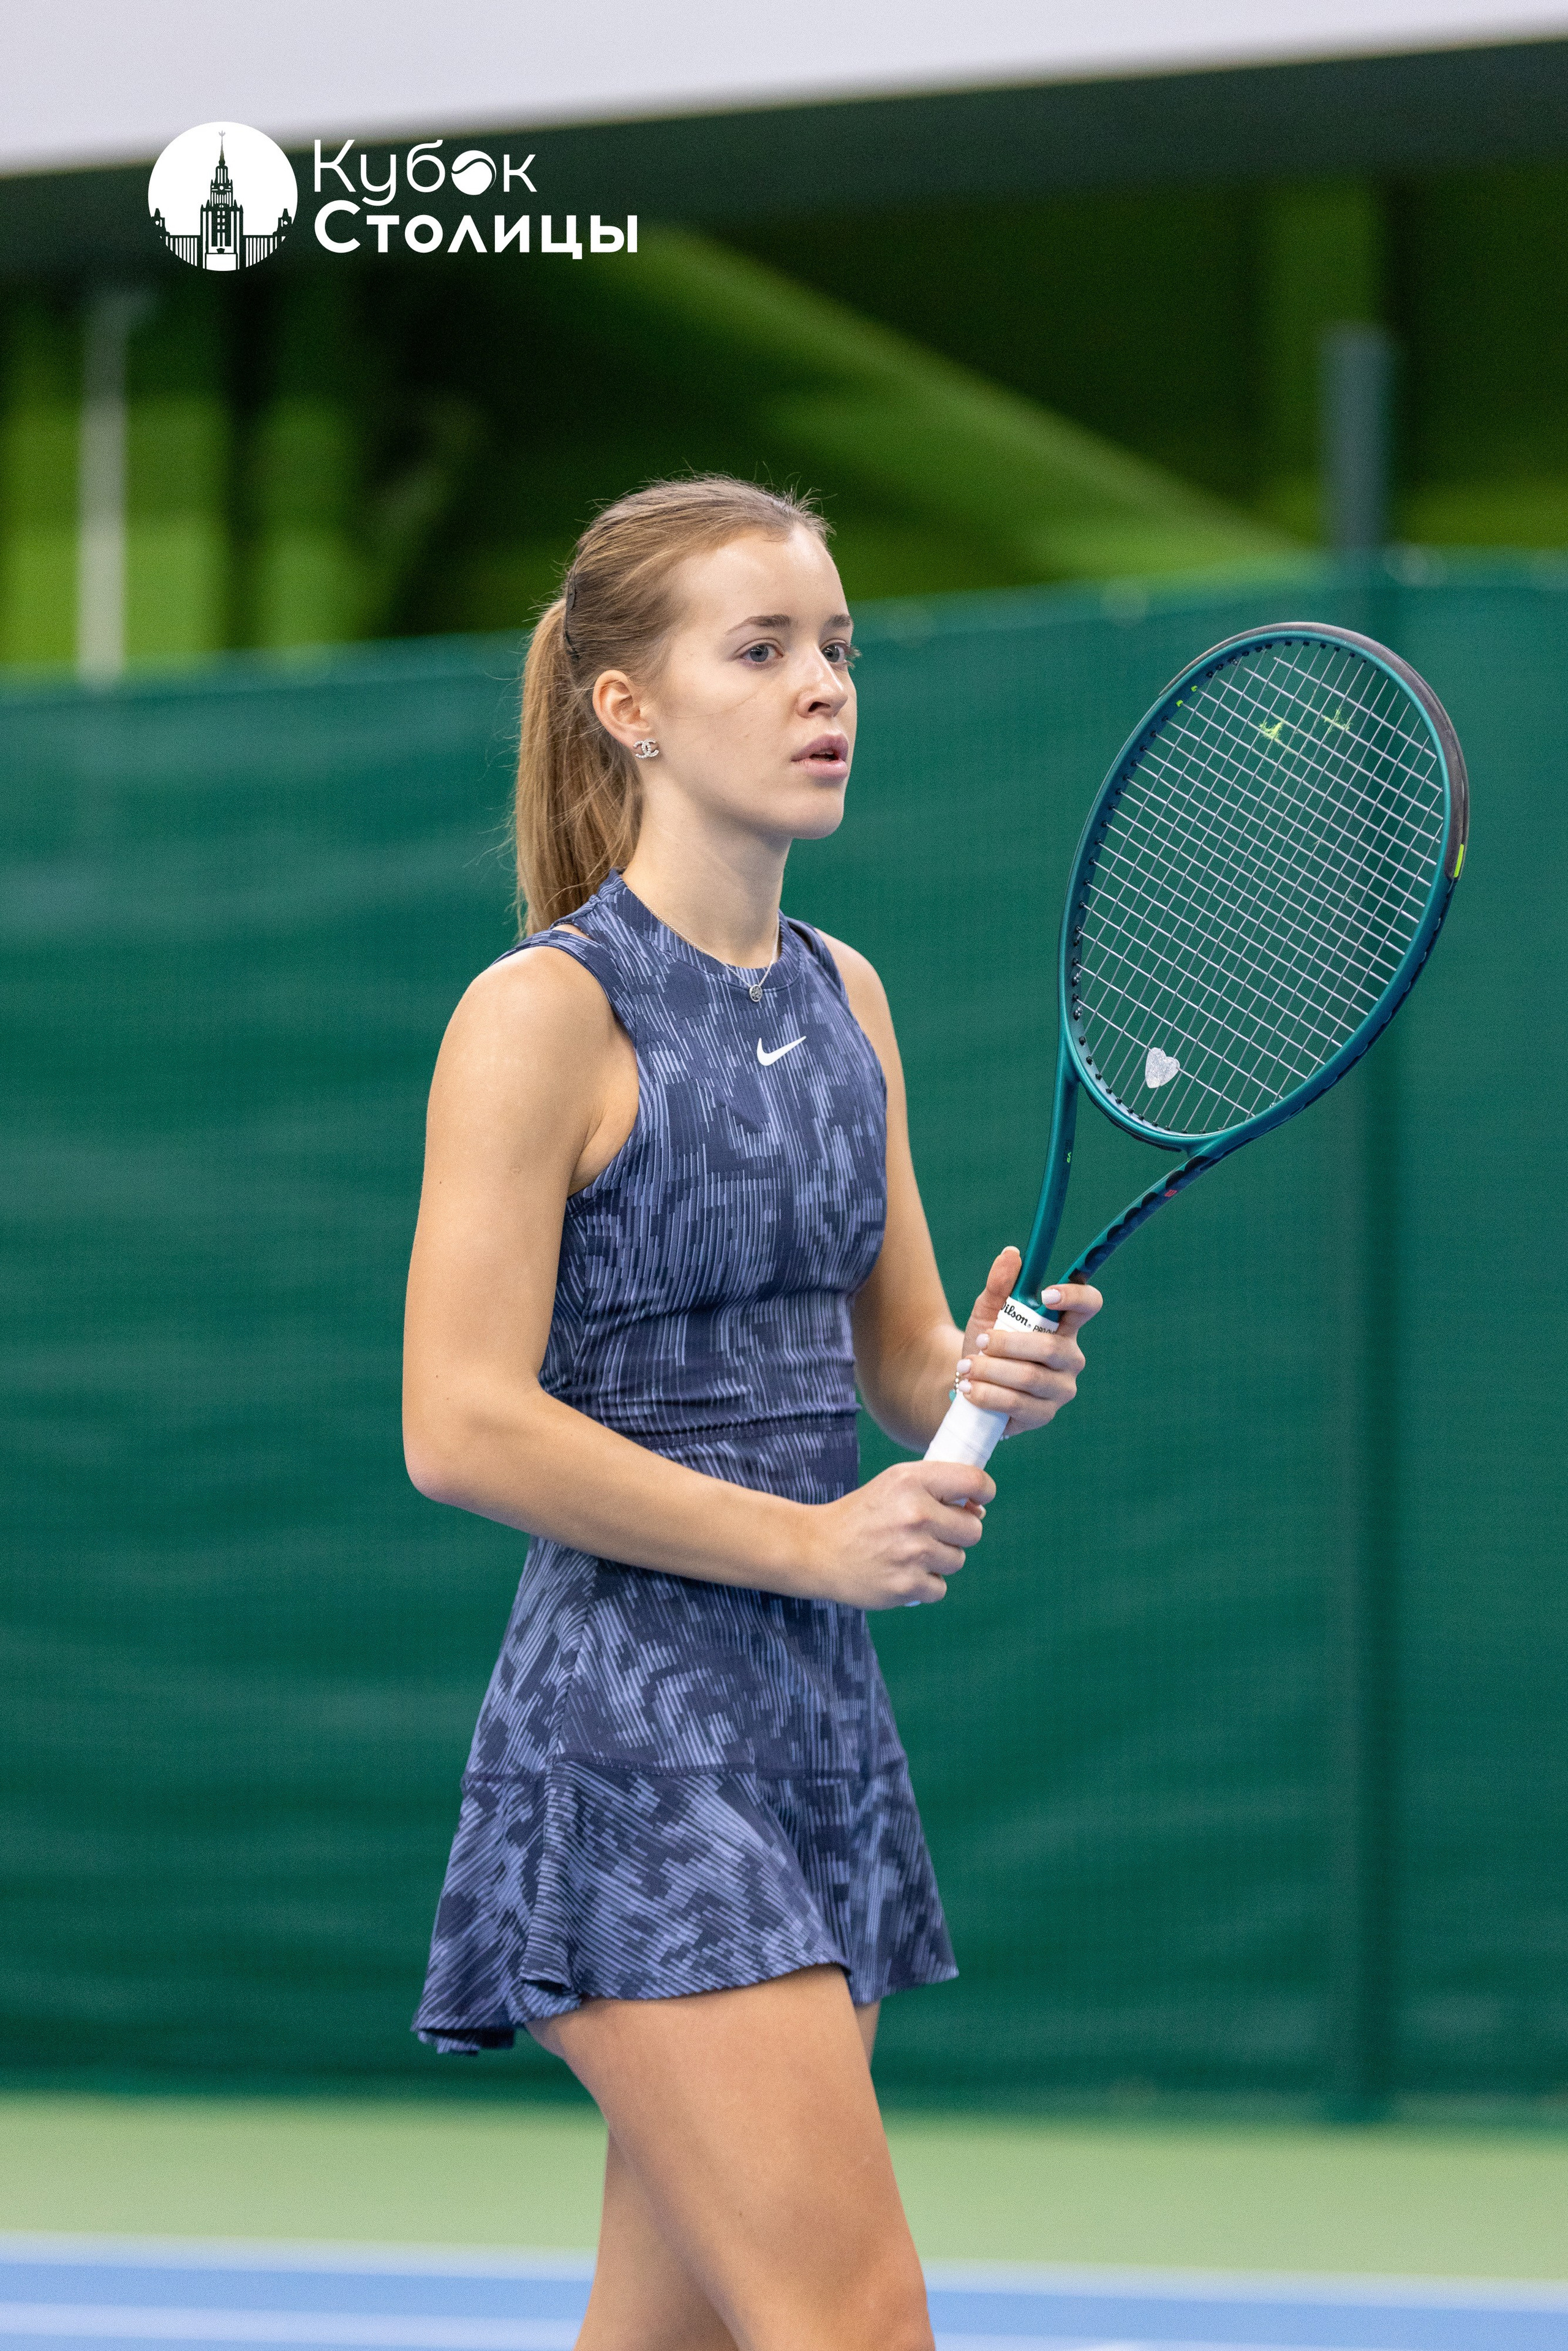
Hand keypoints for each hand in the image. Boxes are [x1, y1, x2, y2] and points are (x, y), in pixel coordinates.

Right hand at [802, 1459, 994, 1608]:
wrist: (817, 1549)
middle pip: (973, 1529)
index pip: (974, 1481)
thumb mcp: (895, 1484)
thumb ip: (937, 1488)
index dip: (984, 1491)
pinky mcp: (906, 1586)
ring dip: (939, 1560)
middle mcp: (916, 1513)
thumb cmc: (863, 1515)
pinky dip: (924, 1585)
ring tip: (907, 1553)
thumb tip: (978, 1510)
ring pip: (957, 1560)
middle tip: (926, 1533)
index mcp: (913, 1481)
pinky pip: (940, 1588)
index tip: (977, 1500)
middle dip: (957, 1533)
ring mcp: (912, 1552)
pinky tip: (900, 1573)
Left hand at [954, 1246, 1102, 1438]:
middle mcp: (1069, 1356)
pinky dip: (988, 1394)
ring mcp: (1059, 1388)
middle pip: (1051, 1347)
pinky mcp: (1043, 1415)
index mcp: (1063, 1325)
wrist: (966, 1385)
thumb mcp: (987, 1311)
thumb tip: (1011, 1254)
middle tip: (980, 1342)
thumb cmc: (985, 1344)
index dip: (1075, 1297)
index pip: (1088, 1305)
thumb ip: (999, 1284)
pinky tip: (969, 1389)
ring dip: (992, 1370)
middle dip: (1008, 1344)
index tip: (1046, 1294)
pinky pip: (1017, 1403)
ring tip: (967, 1367)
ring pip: (1030, 1376)